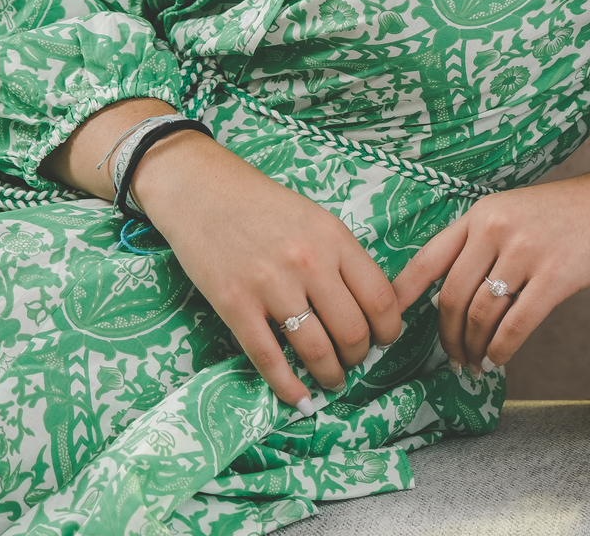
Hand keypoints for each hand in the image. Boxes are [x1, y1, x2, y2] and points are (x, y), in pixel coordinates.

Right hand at [42, 99, 401, 407]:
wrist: (201, 190)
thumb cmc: (263, 205)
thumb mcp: (315, 219)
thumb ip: (342, 257)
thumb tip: (371, 307)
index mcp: (334, 237)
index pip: (380, 298)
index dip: (388, 329)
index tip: (383, 340)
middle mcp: (308, 262)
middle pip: (352, 331)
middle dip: (359, 357)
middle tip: (353, 361)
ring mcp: (270, 286)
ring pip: (316, 351)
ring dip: (329, 376)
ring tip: (330, 380)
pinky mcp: (235, 305)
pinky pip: (269, 359)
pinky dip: (287, 387)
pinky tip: (298, 398)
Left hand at [391, 150, 589, 374]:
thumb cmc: (565, 214)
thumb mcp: (514, 212)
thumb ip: (482, 244)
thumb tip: (450, 296)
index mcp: (481, 213)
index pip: (428, 258)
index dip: (404, 295)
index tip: (389, 324)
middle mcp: (497, 227)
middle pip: (452, 295)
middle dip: (446, 335)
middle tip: (452, 356)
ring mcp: (527, 250)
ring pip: (482, 313)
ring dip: (473, 347)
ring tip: (475, 363)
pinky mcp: (557, 275)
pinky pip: (516, 323)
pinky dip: (502, 348)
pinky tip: (498, 359)